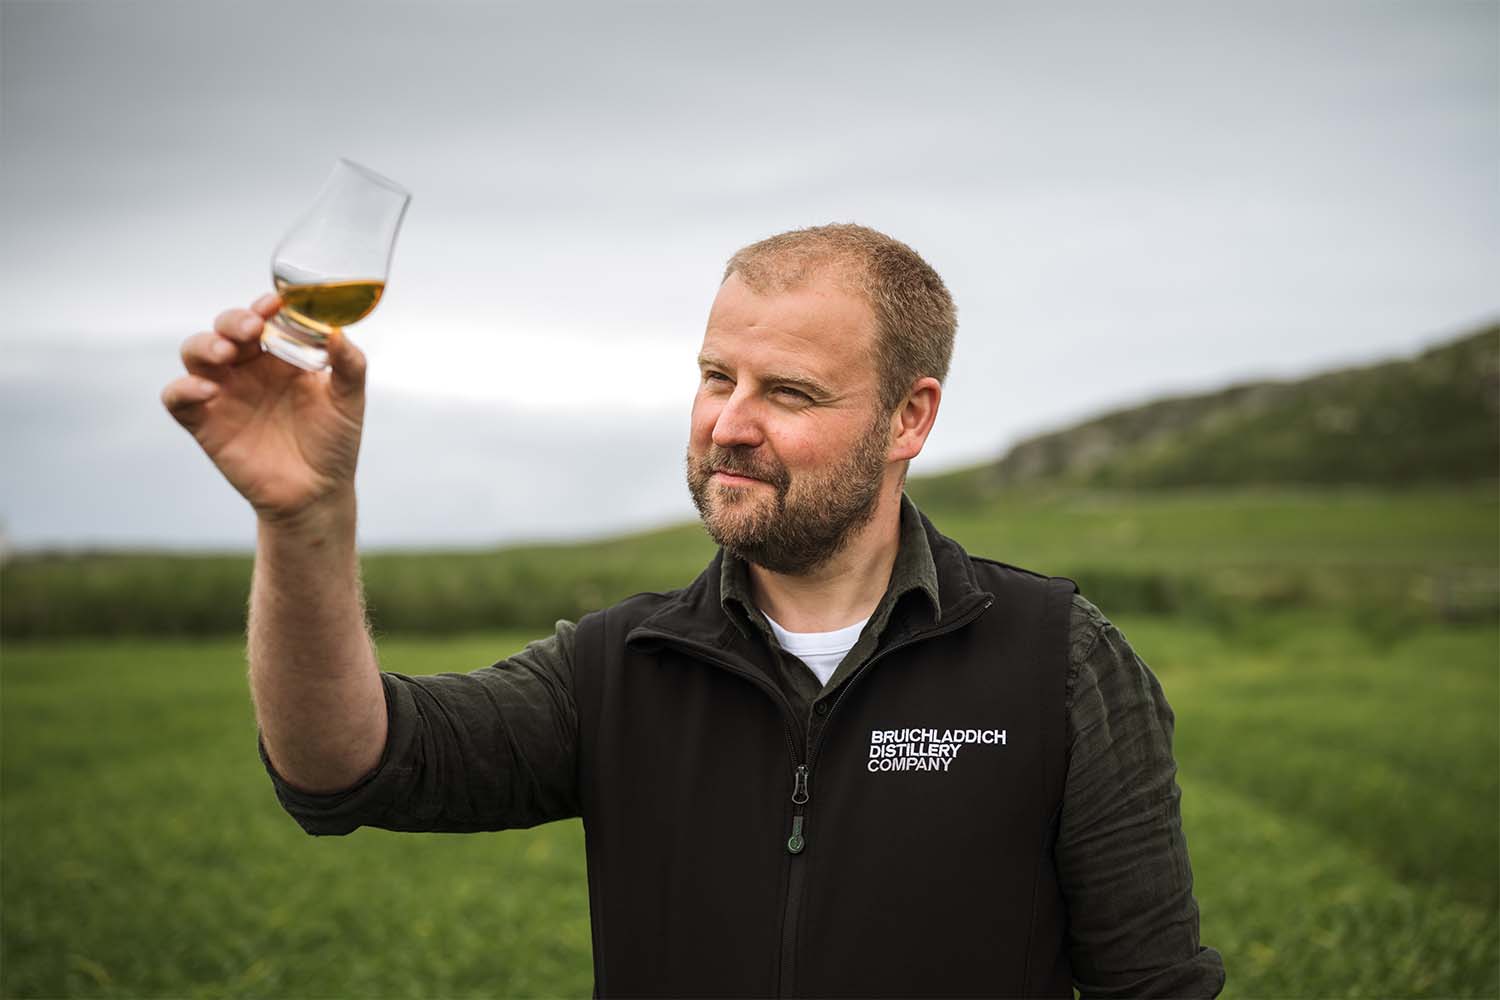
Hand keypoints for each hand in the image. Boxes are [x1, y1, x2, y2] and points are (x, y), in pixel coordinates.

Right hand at [161, 293, 367, 523]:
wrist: (316, 493)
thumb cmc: (333, 443)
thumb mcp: (349, 401)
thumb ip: (350, 365)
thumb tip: (338, 331)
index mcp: (281, 356)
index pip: (265, 319)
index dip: (265, 306)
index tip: (275, 303)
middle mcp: (249, 368)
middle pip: (225, 329)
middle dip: (233, 321)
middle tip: (251, 328)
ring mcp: (224, 393)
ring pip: (196, 353)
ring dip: (205, 345)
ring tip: (226, 353)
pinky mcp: (204, 422)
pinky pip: (177, 397)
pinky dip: (184, 388)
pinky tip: (208, 391)